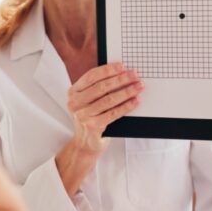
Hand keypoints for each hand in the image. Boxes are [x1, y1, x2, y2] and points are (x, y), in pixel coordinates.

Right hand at [56, 63, 143, 194]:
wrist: (84, 144)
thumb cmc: (90, 118)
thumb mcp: (88, 102)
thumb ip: (97, 89)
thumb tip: (121, 73)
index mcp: (73, 92)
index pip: (91, 76)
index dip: (108, 70)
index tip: (123, 66)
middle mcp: (75, 103)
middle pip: (101, 87)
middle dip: (120, 79)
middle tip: (135, 75)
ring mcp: (83, 115)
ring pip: (109, 99)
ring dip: (126, 91)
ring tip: (139, 87)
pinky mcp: (93, 126)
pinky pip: (114, 113)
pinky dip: (126, 106)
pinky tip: (136, 101)